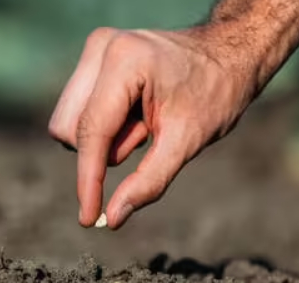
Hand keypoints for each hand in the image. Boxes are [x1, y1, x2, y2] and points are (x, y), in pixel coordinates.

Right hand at [48, 27, 256, 229]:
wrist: (229, 53)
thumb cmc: (216, 93)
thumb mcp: (187, 142)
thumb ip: (149, 180)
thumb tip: (112, 218)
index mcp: (125, 61)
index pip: (92, 132)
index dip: (88, 180)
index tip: (86, 219)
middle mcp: (102, 48)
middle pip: (70, 129)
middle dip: (103, 151)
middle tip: (147, 139)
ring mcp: (95, 50)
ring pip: (69, 122)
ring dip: (105, 140)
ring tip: (146, 124)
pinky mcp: (93, 57)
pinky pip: (78, 111)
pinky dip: (105, 127)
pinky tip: (137, 114)